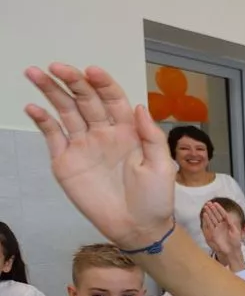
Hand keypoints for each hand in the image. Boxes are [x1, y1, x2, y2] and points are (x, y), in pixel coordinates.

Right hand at [24, 65, 175, 248]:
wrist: (137, 228)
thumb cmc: (155, 198)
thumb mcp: (161, 167)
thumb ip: (151, 137)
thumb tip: (139, 107)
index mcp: (128, 130)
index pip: (113, 99)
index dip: (103, 84)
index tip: (92, 71)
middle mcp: (104, 132)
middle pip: (85, 100)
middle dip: (72, 81)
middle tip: (57, 67)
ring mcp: (83, 145)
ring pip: (66, 111)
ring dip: (51, 92)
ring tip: (36, 74)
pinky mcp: (66, 161)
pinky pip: (53, 135)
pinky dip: (42, 120)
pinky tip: (33, 108)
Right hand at [201, 201, 242, 262]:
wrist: (232, 250)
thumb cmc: (235, 242)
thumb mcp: (235, 230)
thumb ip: (231, 223)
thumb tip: (228, 215)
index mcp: (228, 223)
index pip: (223, 214)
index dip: (219, 208)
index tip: (215, 203)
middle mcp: (222, 225)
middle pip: (216, 215)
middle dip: (213, 209)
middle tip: (208, 203)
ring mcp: (217, 228)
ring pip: (212, 218)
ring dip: (209, 212)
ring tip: (206, 206)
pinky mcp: (213, 233)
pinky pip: (209, 224)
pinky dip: (207, 219)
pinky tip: (205, 214)